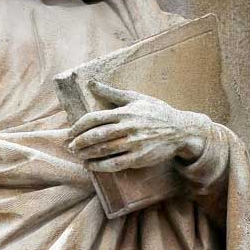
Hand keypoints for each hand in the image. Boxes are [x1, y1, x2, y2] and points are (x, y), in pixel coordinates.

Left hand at [68, 81, 218, 172]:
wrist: (180, 130)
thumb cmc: (157, 112)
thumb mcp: (136, 98)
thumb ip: (112, 92)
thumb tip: (91, 83)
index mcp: (125, 112)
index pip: (94, 119)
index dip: (78, 127)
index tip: (70, 132)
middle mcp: (128, 127)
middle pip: (96, 136)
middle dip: (79, 142)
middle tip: (69, 146)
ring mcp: (133, 144)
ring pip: (103, 150)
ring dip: (86, 154)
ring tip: (77, 155)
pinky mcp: (139, 158)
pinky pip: (115, 163)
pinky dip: (99, 166)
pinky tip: (90, 165)